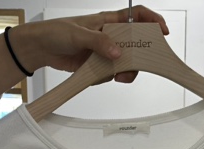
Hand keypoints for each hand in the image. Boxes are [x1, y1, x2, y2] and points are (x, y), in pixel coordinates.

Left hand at [10, 6, 169, 81]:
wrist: (41, 49)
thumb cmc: (57, 32)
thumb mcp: (78, 35)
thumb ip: (99, 43)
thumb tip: (118, 53)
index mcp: (109, 21)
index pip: (137, 15)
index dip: (152, 21)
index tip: (162, 32)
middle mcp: (111, 36)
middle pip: (136, 44)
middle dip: (141, 56)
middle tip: (138, 65)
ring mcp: (105, 52)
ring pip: (126, 63)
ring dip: (125, 71)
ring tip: (116, 77)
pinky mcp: (99, 66)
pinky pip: (111, 74)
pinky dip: (108, 77)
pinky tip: (98, 74)